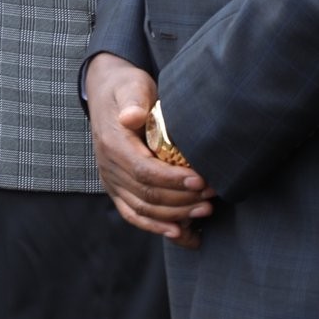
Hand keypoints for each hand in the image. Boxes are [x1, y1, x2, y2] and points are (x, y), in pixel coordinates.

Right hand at [84, 54, 214, 247]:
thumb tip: (133, 116)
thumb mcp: (130, 85)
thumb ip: (133, 100)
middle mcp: (109, 166)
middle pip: (146, 195)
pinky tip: (178, 232)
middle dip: (182, 200)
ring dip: (175, 215)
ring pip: (142, 209)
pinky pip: (132, 213)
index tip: (201, 180)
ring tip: (204, 210)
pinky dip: (154, 226)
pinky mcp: (116, 187)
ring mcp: (110, 179)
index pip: (144, 171)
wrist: (107, 93)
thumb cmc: (126, 88)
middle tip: (212, 196)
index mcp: (113, 144)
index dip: (173, 181)